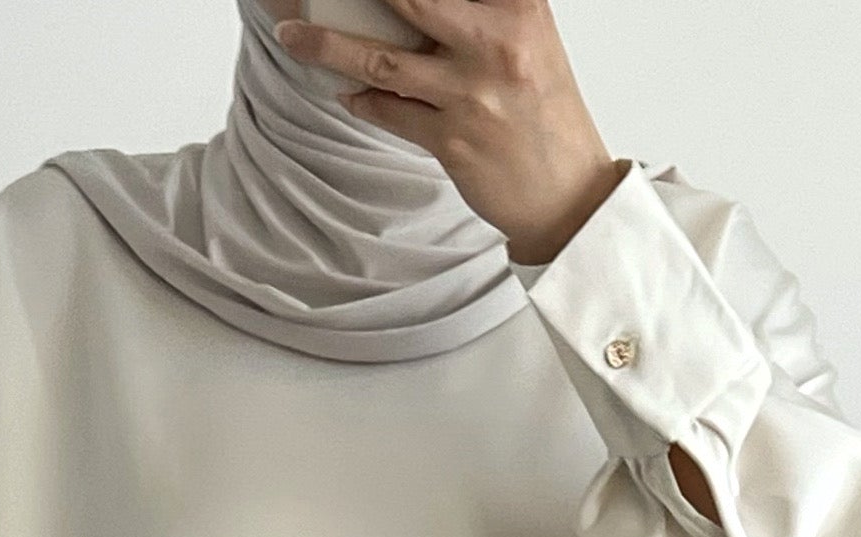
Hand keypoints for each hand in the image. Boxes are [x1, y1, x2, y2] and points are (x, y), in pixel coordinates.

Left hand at [274, 0, 624, 268]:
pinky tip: (344, 92)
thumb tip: (411, 7)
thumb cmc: (544, 111)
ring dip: (327, 46)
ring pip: (381, 62)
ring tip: (291, 36)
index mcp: (519, 6)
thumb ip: (481, 10)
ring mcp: (472, 94)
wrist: (569, 193)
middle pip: (408, 0)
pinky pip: (391, 113)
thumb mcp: (529, 37)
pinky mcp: (454, 140)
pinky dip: (362, 101)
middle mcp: (496, 43)